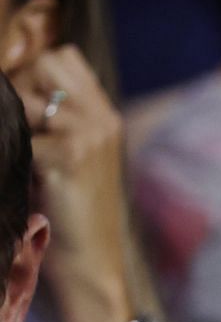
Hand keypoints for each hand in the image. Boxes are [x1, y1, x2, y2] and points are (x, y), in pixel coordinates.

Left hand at [13, 45, 132, 321]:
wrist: (92, 264)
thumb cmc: (73, 215)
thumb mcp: (72, 158)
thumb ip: (55, 122)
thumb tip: (12, 88)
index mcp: (106, 116)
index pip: (64, 57)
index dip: (34, 72)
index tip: (25, 109)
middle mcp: (103, 119)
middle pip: (47, 62)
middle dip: (21, 85)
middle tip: (20, 130)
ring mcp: (90, 134)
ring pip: (29, 93)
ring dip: (14, 119)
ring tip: (22, 154)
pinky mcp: (70, 155)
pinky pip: (20, 132)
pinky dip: (13, 153)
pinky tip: (24, 176)